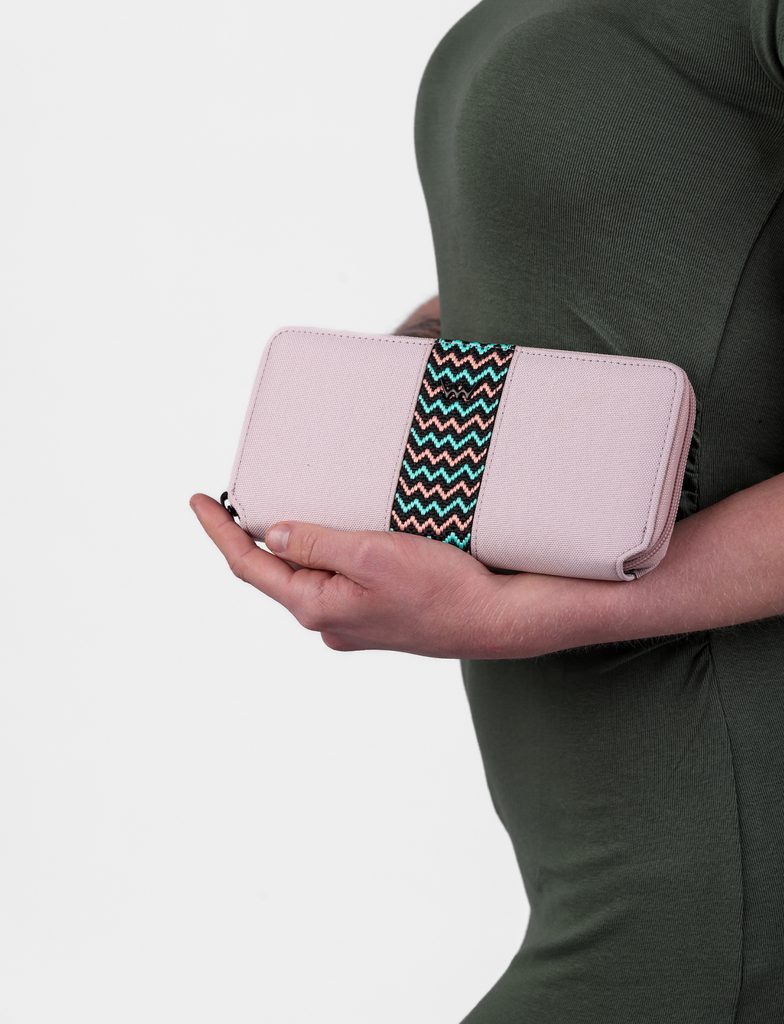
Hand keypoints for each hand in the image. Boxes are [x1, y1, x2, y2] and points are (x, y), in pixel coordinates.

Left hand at [188, 493, 512, 657]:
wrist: (498, 620)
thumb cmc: (442, 588)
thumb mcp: (372, 555)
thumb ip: (317, 544)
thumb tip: (273, 535)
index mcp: (317, 606)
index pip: (250, 566)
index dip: (220, 531)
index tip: (197, 499)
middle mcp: (328, 621)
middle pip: (276, 573)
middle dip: (254, 537)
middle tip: (239, 497)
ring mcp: (352, 622)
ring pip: (309, 576)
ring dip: (296, 545)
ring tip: (293, 509)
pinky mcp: (377, 617)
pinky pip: (337, 581)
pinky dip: (328, 556)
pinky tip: (343, 538)